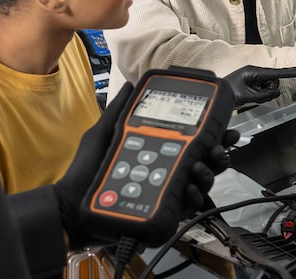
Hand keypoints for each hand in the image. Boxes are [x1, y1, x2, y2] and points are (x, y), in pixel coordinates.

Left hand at [52, 85, 239, 247]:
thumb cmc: (86, 169)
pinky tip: (189, 188)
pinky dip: (193, 197)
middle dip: (218, 153)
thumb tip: (131, 83)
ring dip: (208, 173)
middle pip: (203, 160)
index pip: (191, 138)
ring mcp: (165, 191)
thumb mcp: (104, 133)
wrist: (71, 204)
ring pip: (200, 182)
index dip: (210, 132)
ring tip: (199, 168)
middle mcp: (165, 168)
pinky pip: (186, 206)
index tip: (224, 126)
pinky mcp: (161, 211)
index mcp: (157, 148)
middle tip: (218, 148)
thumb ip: (120, 110)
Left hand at [225, 65, 295, 103]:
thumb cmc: (229, 93)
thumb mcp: (249, 96)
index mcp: (253, 71)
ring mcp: (253, 76)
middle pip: (273, 81)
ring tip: (250, 95)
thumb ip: (265, 94)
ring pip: (268, 86)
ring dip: (263, 92)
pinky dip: (260, 93)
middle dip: (269, 89)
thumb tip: (276, 92)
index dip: (289, 72)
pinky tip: (250, 95)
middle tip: (256, 95)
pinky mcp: (252, 81)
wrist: (219, 94)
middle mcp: (254, 71)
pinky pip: (263, 88)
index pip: (275, 72)